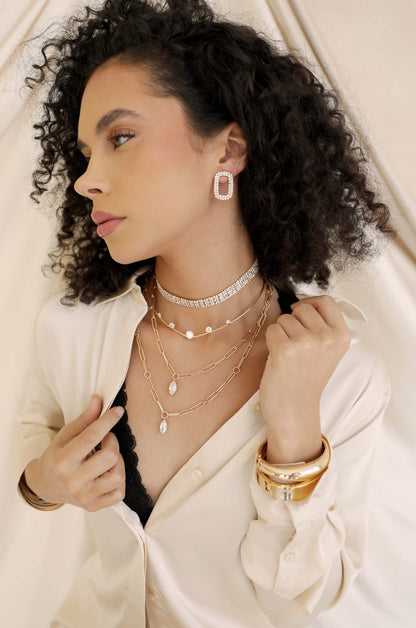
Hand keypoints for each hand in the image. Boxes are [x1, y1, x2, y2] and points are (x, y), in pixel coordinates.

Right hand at [24, 395, 125, 511]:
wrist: (46, 485)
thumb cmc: (57, 456)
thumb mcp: (65, 435)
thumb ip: (85, 419)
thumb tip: (99, 399)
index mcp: (63, 461)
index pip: (91, 437)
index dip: (107, 421)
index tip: (117, 411)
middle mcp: (73, 481)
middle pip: (109, 456)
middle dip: (113, 441)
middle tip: (106, 438)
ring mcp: (84, 496)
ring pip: (118, 476)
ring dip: (118, 461)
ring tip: (108, 456)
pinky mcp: (93, 506)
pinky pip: (119, 493)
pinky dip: (119, 480)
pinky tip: (109, 472)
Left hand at [259, 295, 350, 459]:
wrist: (294, 411)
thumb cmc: (306, 379)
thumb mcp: (327, 351)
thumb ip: (322, 326)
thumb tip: (301, 302)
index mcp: (342, 337)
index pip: (326, 301)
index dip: (310, 303)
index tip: (301, 314)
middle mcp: (327, 337)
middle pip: (303, 307)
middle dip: (293, 321)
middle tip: (295, 345)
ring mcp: (306, 343)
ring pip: (285, 318)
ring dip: (281, 333)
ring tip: (288, 355)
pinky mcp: (284, 349)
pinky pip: (272, 329)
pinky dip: (271, 341)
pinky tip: (278, 358)